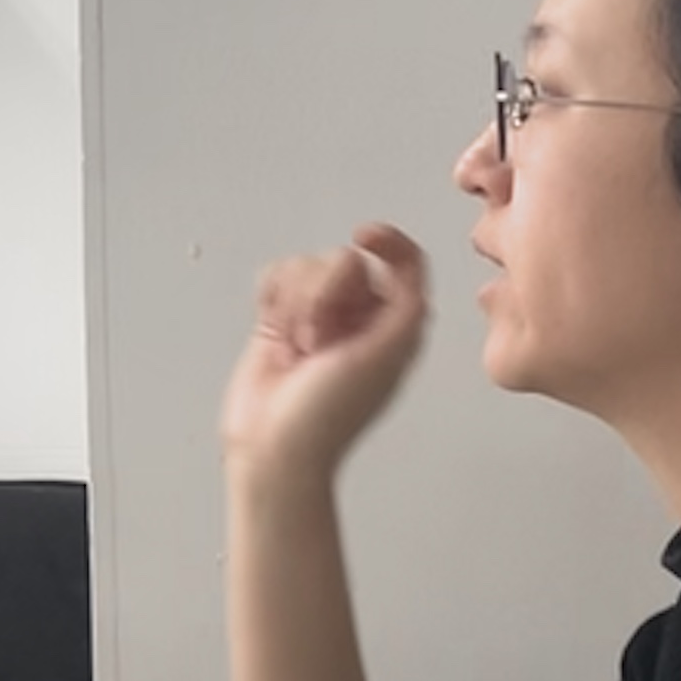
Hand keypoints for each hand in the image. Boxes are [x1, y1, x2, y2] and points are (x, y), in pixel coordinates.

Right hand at [222, 223, 432, 486]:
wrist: (274, 444)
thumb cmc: (328, 416)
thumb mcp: (389, 354)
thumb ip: (409, 303)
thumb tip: (404, 261)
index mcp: (396, 323)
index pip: (403, 260)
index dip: (386, 240)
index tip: (363, 236)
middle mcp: (359, 315)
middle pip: (343, 260)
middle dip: (324, 294)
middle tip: (321, 340)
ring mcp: (318, 315)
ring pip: (305, 266)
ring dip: (296, 304)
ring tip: (299, 347)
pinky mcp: (279, 317)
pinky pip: (275, 276)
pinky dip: (272, 299)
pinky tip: (276, 332)